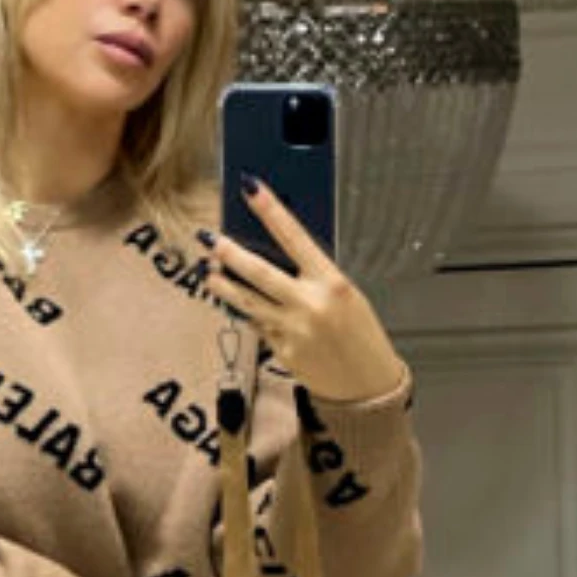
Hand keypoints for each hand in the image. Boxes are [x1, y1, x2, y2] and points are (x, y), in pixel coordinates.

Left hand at [203, 175, 409, 402]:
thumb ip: (315, 276)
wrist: (369, 387)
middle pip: (259, 272)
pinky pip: (256, 325)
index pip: (295, 237)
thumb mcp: (347, 296)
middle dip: (230, 254)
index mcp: (332, 284)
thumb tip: (280, 253)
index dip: (271, 210)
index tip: (251, 189)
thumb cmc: (363, 337)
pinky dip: (245, 312)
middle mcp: (309, 305)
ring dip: (223, 285)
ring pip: (246, 301)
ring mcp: (292, 331)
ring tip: (208, 273)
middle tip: (210, 239)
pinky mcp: (281, 351)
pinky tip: (234, 303)